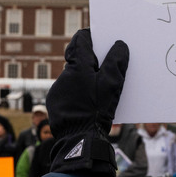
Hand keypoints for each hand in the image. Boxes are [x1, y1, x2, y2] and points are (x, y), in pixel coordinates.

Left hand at [46, 29, 128, 176]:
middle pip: (78, 58)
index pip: (81, 39)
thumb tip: (120, 45)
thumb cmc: (97, 110)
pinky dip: (77, 93)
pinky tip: (88, 102)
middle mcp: (65, 74)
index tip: (101, 37)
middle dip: (91, 59)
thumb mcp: (112, 84)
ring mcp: (58, 89)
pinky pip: (68, 91)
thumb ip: (116, 61)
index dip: (91, 36)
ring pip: (73, 76)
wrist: (79, 140)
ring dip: (84, 78)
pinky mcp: (55, 103)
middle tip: (106, 63)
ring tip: (99, 88)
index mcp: (78, 65)